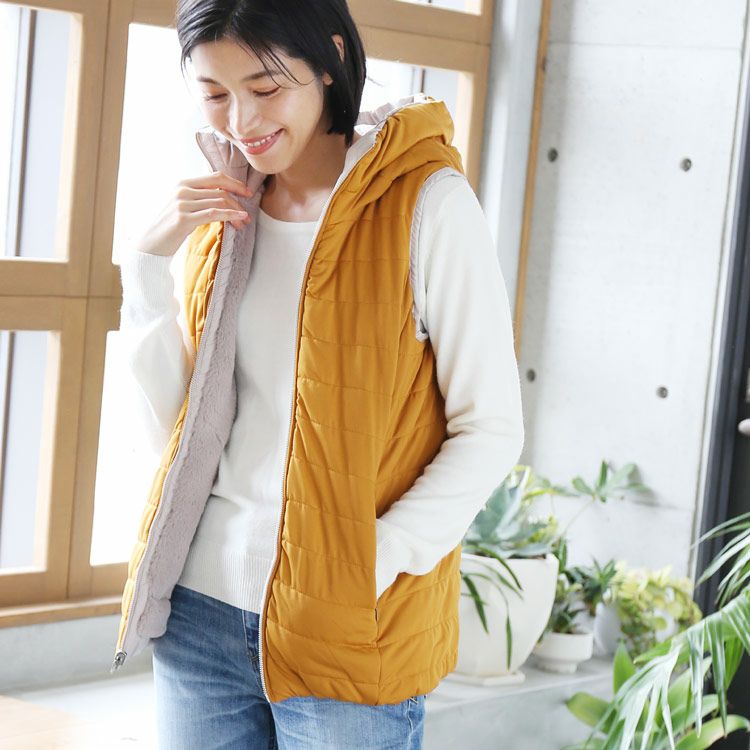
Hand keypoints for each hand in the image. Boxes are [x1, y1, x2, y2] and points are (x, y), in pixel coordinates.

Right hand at [134, 170, 253, 256]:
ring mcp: (182, 203)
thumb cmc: (170, 227)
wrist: (151, 244)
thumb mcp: (183, 207)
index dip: (234, 183)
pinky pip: (214, 214)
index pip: (215, 177)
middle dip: (238, 202)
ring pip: (219, 202)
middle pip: (220, 190)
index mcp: (183, 183)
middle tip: (247, 215)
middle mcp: (182, 190)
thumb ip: (199, 198)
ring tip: (244, 223)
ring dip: (236, 212)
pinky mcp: (184, 218)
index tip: (247, 193)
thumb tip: (223, 196)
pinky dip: (230, 215)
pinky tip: (240, 218)